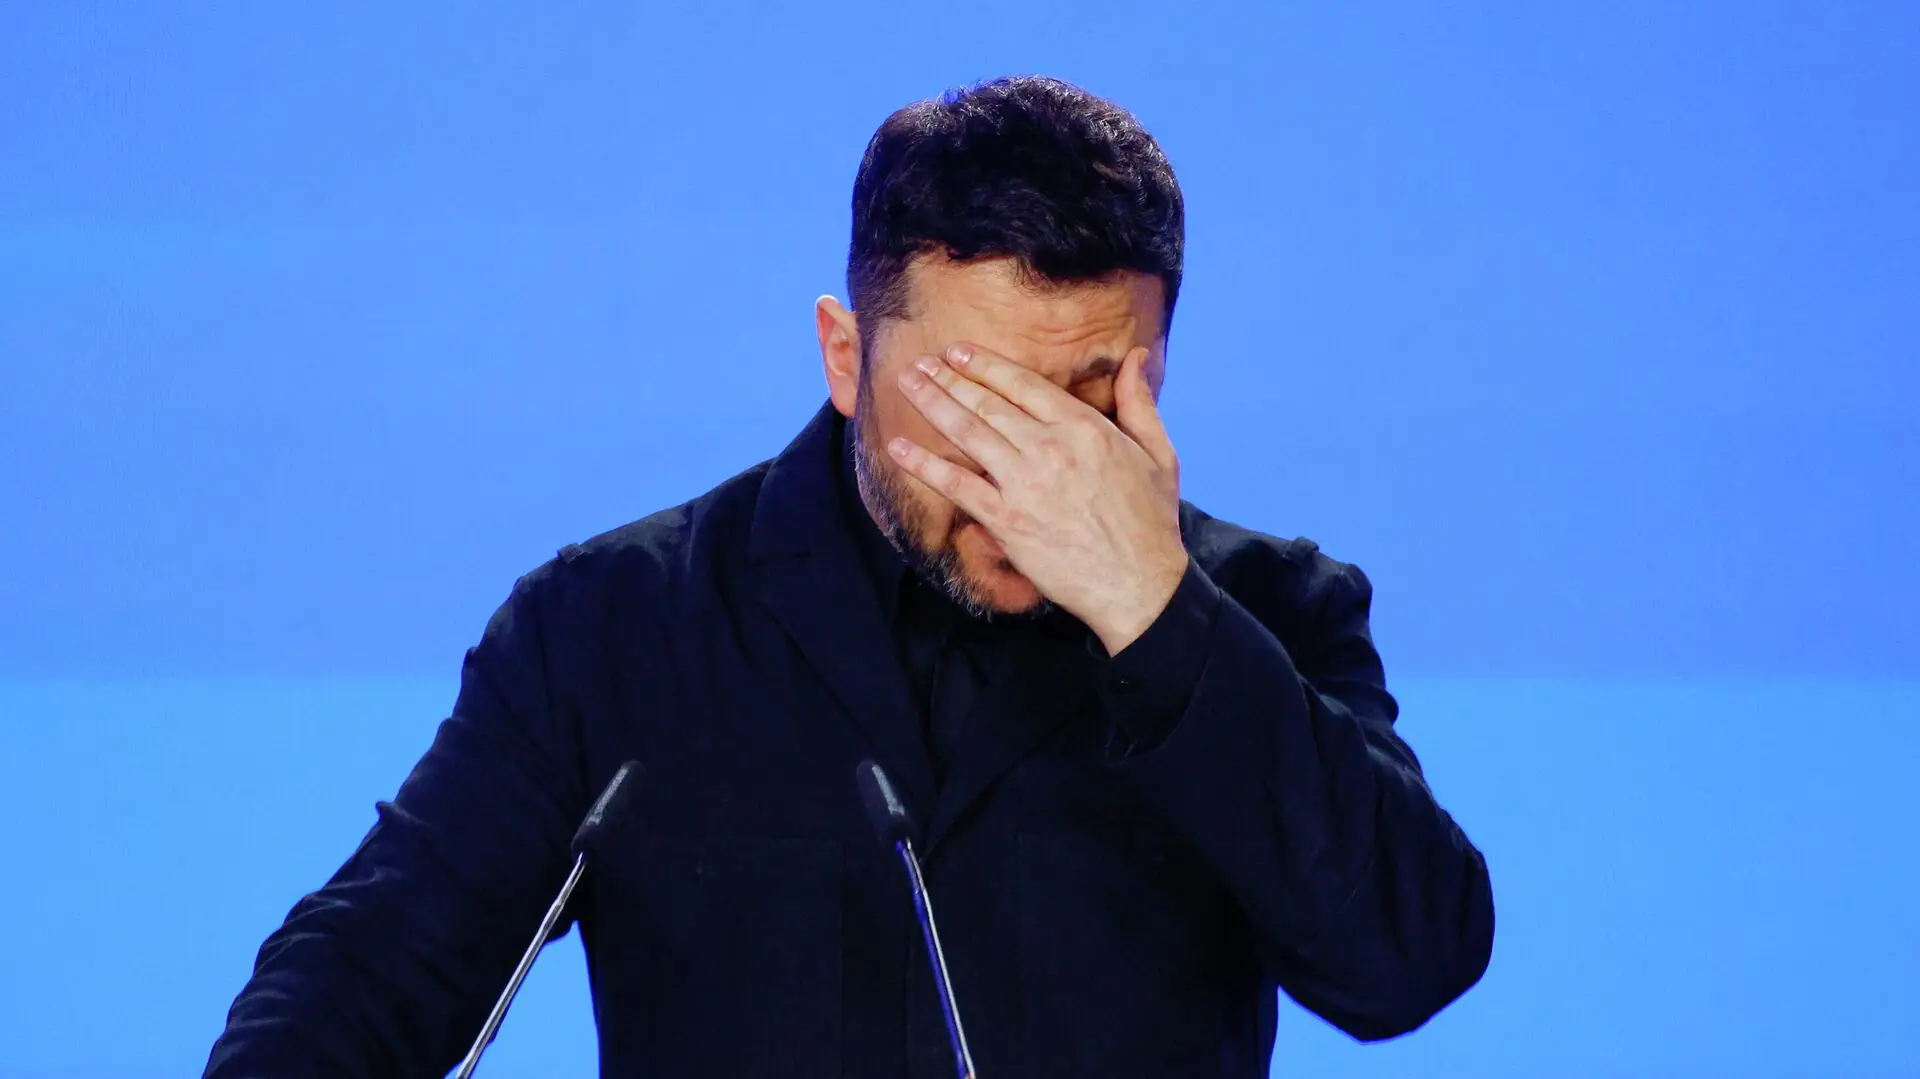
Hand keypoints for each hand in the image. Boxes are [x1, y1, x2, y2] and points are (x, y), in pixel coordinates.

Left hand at [891, 341, 1188, 653]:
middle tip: (919, 362)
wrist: (1138, 584)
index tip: (958, 352)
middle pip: (987, 403)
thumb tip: (1136, 356)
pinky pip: (956, 486)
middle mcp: (1050, 448)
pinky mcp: (1006, 521)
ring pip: (967, 433)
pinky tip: (898, 448)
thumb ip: (1138, 401)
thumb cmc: (1150, 522)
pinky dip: (923, 465)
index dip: (985, 365)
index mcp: (1085, 427)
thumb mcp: (1157, 453)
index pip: (1023, 384)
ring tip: (907, 383)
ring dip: (932, 403)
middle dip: (949, 378)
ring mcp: (1024, 484)